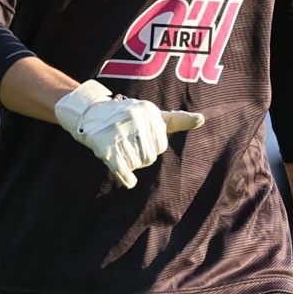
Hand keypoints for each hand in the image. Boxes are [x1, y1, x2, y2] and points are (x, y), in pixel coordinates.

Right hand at [54, 79, 201, 188]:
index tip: (138, 138)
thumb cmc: (126, 116)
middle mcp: (135, 119)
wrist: (90, 113)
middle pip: (149, 157)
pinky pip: (123, 169)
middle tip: (127, 146)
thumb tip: (202, 119)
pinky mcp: (106, 147)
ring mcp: (119, 132)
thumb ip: (176, 119)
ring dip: (130, 164)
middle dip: (140, 157)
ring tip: (120, 150)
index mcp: (148, 111)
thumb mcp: (150, 114)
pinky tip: (129, 181)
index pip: (161, 145)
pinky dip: (127, 179)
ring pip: (137, 164)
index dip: (150, 146)